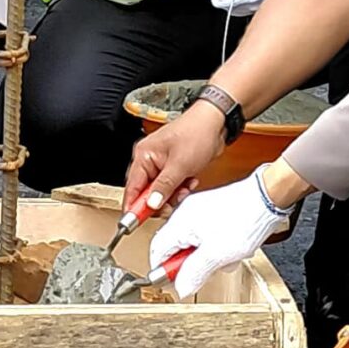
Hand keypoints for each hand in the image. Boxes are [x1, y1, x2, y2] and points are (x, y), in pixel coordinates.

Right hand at [124, 102, 228, 216]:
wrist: (216, 123)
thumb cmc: (196, 133)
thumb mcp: (180, 165)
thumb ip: (164, 187)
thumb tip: (151, 204)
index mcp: (144, 155)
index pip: (132, 187)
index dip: (133, 207)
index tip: (133, 223)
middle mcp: (149, 160)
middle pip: (145, 192)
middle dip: (159, 200)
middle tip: (170, 203)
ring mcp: (161, 163)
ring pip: (159, 191)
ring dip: (172, 194)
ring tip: (184, 187)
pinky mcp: (172, 167)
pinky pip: (170, 186)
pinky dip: (180, 188)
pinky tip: (189, 181)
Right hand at [151, 171, 292, 300]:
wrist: (266, 198)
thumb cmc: (244, 220)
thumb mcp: (216, 256)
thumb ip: (194, 274)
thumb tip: (180, 288)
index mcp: (179, 223)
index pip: (157, 251)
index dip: (164, 270)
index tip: (175, 281)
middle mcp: (185, 214)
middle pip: (176, 248)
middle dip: (192, 264)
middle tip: (209, 270)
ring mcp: (198, 210)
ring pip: (194, 244)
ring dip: (208, 257)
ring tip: (227, 257)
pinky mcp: (212, 210)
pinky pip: (206, 235)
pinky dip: (217, 246)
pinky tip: (232, 248)